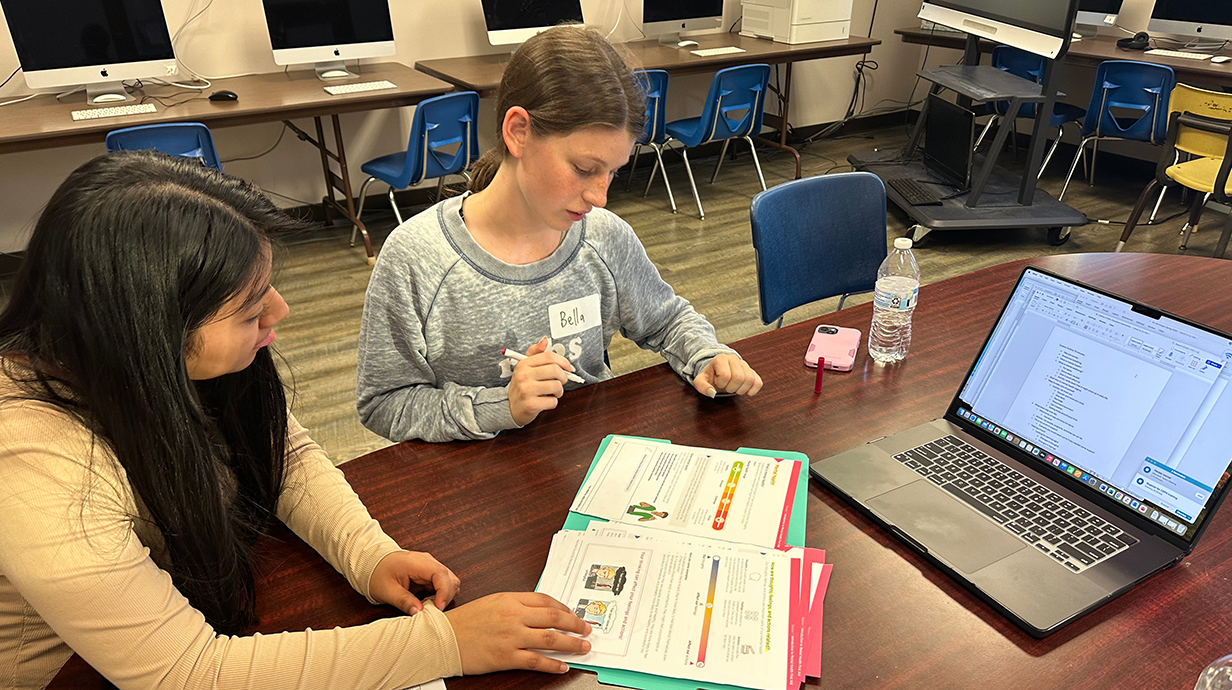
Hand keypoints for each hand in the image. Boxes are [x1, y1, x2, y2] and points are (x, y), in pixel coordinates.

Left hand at [369, 550, 459, 614]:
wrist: (371, 563)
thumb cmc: (377, 574)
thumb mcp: (387, 591)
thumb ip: (404, 601)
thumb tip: (419, 612)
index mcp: (416, 562)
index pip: (440, 573)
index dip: (444, 591)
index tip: (438, 607)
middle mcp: (427, 561)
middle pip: (450, 578)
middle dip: (446, 596)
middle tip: (431, 609)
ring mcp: (429, 566)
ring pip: (449, 581)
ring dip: (443, 595)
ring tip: (427, 605)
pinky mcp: (429, 572)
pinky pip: (442, 583)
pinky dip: (439, 594)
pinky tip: (426, 601)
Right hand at [444, 592, 591, 674]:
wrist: (443, 638)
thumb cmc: (465, 621)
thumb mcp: (492, 602)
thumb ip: (516, 604)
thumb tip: (541, 612)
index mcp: (510, 599)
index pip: (546, 601)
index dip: (564, 608)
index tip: (574, 614)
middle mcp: (513, 616)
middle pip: (553, 618)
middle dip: (575, 624)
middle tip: (587, 629)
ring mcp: (511, 637)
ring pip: (550, 639)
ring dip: (571, 644)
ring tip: (583, 647)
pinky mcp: (506, 657)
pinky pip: (536, 661)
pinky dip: (553, 664)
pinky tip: (563, 666)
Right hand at [508, 337, 575, 425]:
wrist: (511, 408)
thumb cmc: (522, 386)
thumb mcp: (525, 367)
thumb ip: (535, 353)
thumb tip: (544, 340)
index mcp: (524, 364)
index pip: (549, 356)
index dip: (563, 361)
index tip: (568, 368)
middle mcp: (523, 376)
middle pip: (555, 370)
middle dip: (563, 377)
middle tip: (561, 381)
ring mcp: (526, 390)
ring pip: (557, 386)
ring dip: (559, 391)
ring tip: (552, 393)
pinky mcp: (531, 405)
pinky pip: (553, 401)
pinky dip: (553, 402)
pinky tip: (545, 401)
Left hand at [693, 354, 762, 397]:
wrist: (717, 371)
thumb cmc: (710, 376)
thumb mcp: (700, 381)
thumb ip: (702, 386)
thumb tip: (712, 393)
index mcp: (721, 359)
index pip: (726, 375)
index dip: (721, 384)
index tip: (718, 383)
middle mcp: (734, 359)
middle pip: (739, 377)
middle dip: (732, 387)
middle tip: (726, 387)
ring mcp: (744, 364)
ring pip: (750, 379)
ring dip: (742, 390)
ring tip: (734, 389)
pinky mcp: (752, 371)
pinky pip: (758, 382)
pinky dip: (753, 390)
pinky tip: (746, 392)